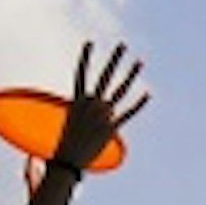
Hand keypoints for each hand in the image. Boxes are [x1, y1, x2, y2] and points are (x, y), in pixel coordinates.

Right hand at [48, 40, 150, 173]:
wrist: (67, 162)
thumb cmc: (61, 150)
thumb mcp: (63, 128)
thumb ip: (72, 122)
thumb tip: (57, 137)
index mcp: (77, 102)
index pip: (81, 73)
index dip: (85, 57)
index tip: (90, 42)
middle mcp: (91, 105)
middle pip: (104, 76)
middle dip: (114, 59)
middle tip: (122, 44)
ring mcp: (102, 115)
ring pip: (120, 91)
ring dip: (131, 75)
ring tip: (140, 61)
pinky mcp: (111, 128)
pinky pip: (127, 113)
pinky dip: (138, 104)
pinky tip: (147, 94)